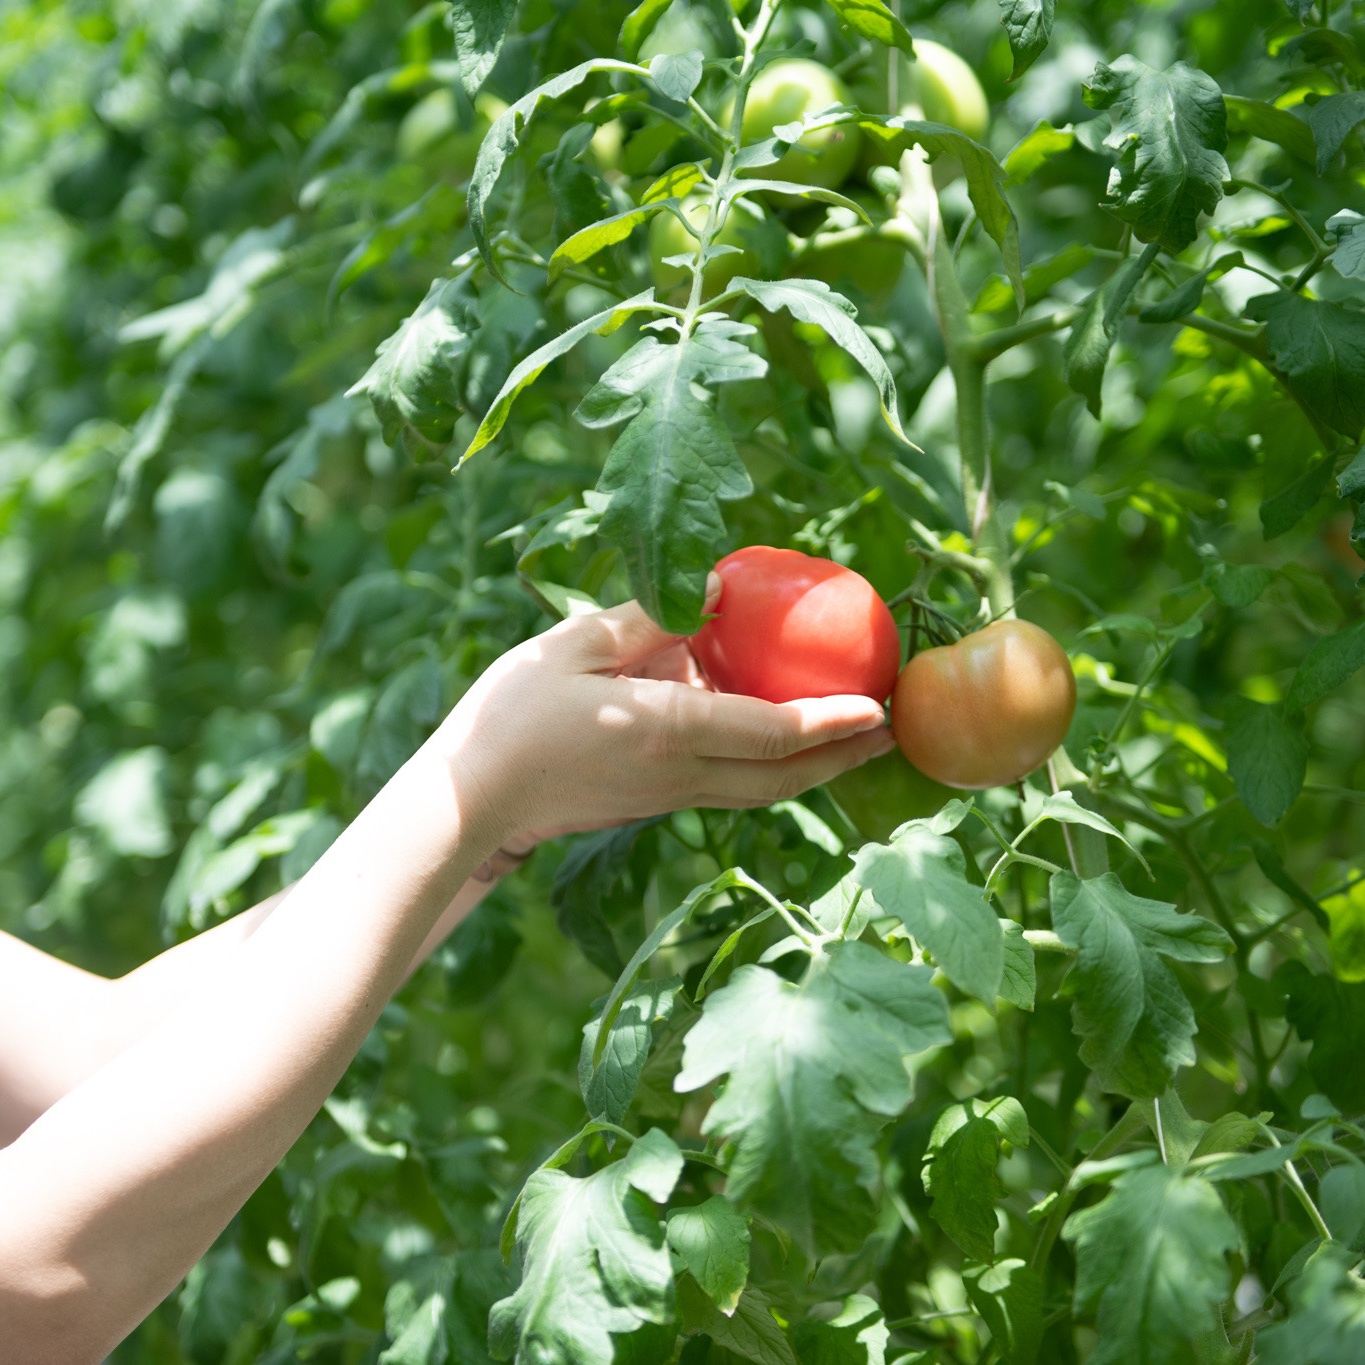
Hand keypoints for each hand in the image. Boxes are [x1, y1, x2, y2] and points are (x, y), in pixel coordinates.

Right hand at [438, 578, 894, 851]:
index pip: (772, 732)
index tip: (879, 708)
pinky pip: (728, 786)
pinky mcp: (654, 803)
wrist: (470, 803)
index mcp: (667, 730)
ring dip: (815, 769)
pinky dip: (769, 767)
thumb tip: (714, 589)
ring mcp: (669, 797)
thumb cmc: (510, 716)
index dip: (831, 722)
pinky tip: (775, 738)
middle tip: (892, 733)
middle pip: (784, 778)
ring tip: (855, 741)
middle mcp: (681, 774)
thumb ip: (647, 617)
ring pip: (762, 790)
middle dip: (844, 758)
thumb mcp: (573, 646)